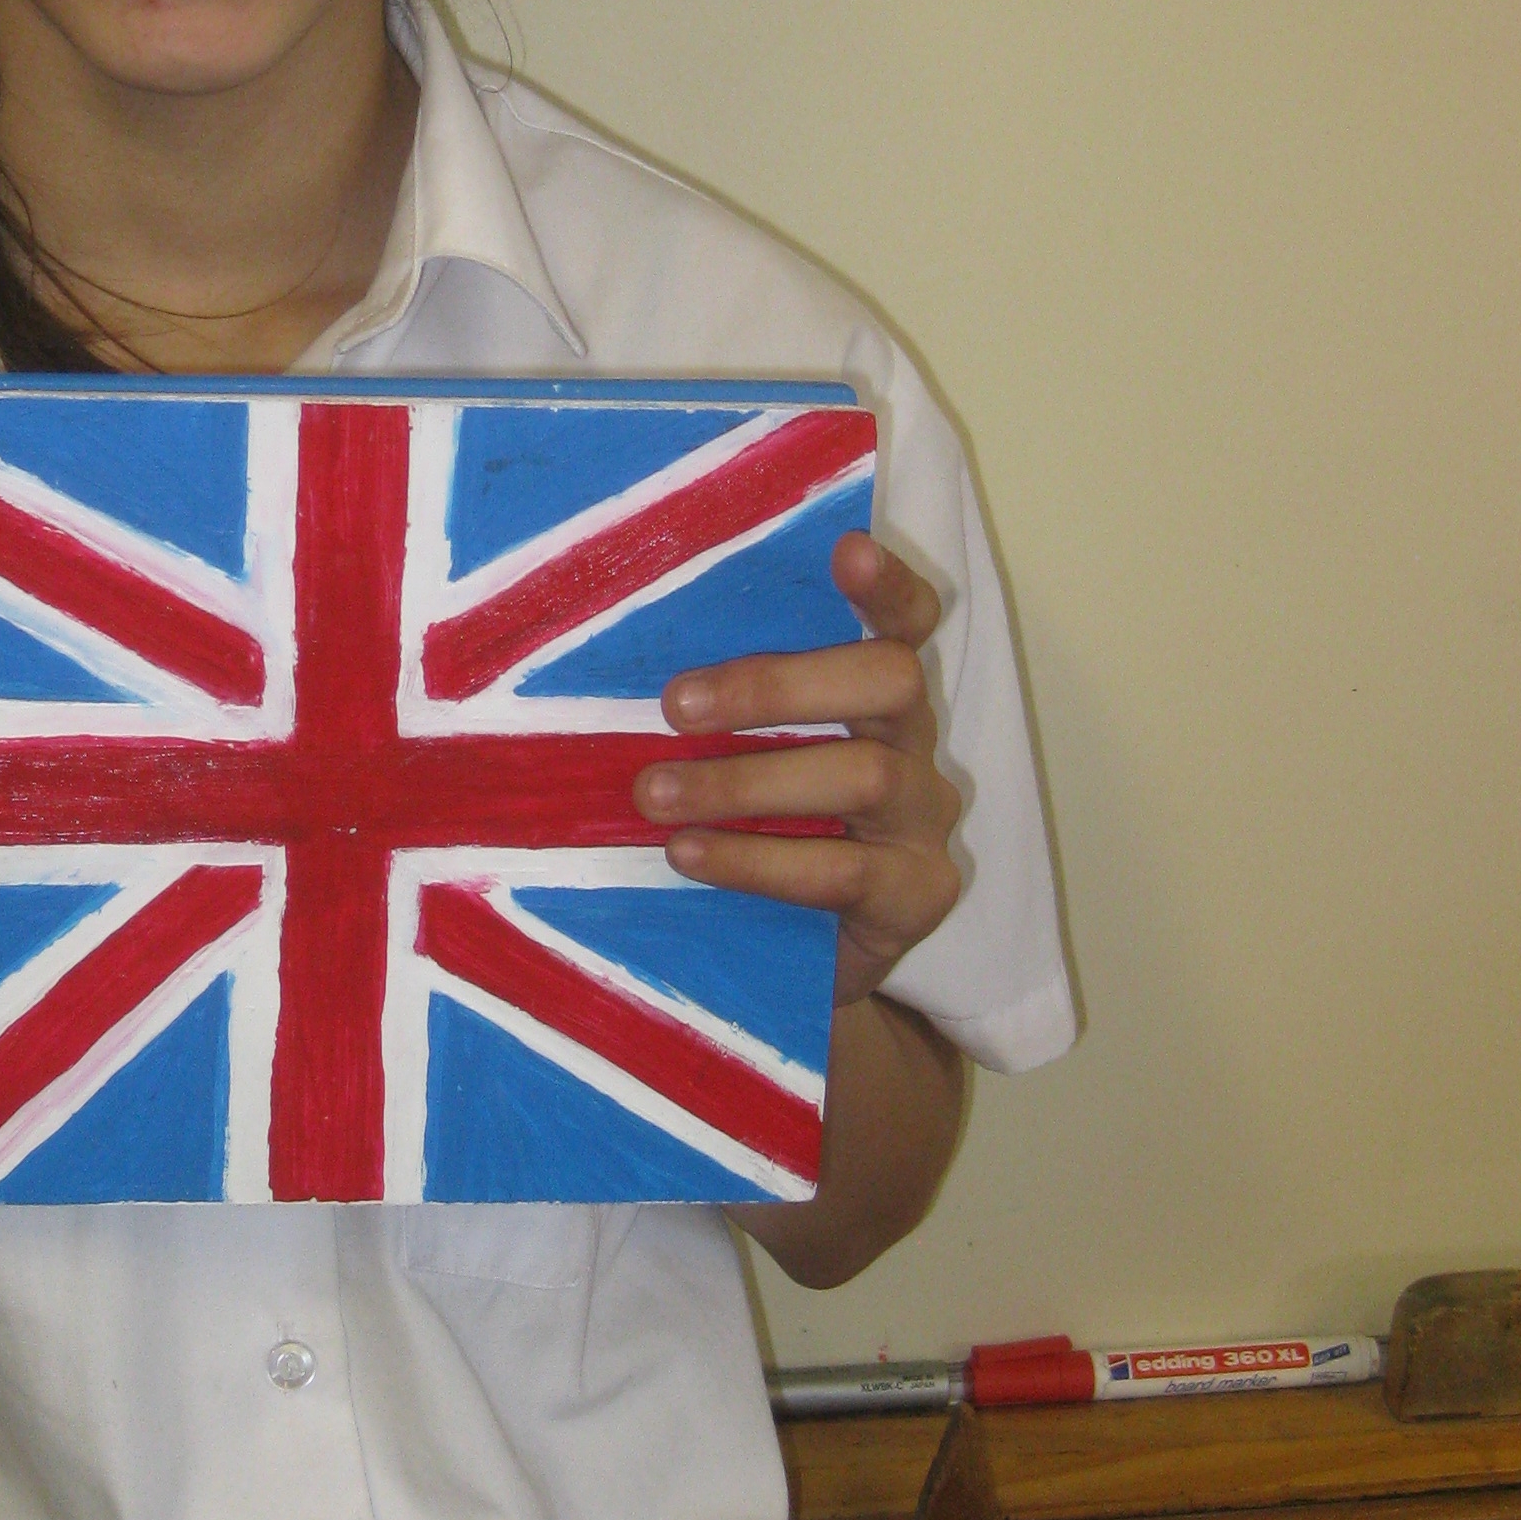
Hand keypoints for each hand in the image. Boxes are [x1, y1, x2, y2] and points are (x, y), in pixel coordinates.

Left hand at [632, 531, 960, 1007]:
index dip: (887, 586)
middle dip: (780, 684)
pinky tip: (689, 855)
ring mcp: (924, 822)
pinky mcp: (918, 897)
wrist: (800, 971)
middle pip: (890, 681)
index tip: (845, 548)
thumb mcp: (739, 763)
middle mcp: (917, 745)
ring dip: (745, 782)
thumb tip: (596, 663)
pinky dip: (758, 861)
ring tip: (651, 794)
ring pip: (863, 775)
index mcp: (877, 697)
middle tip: (672, 703)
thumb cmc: (756, 839)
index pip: (905, 624)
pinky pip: (843, 872)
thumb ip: (714, 715)